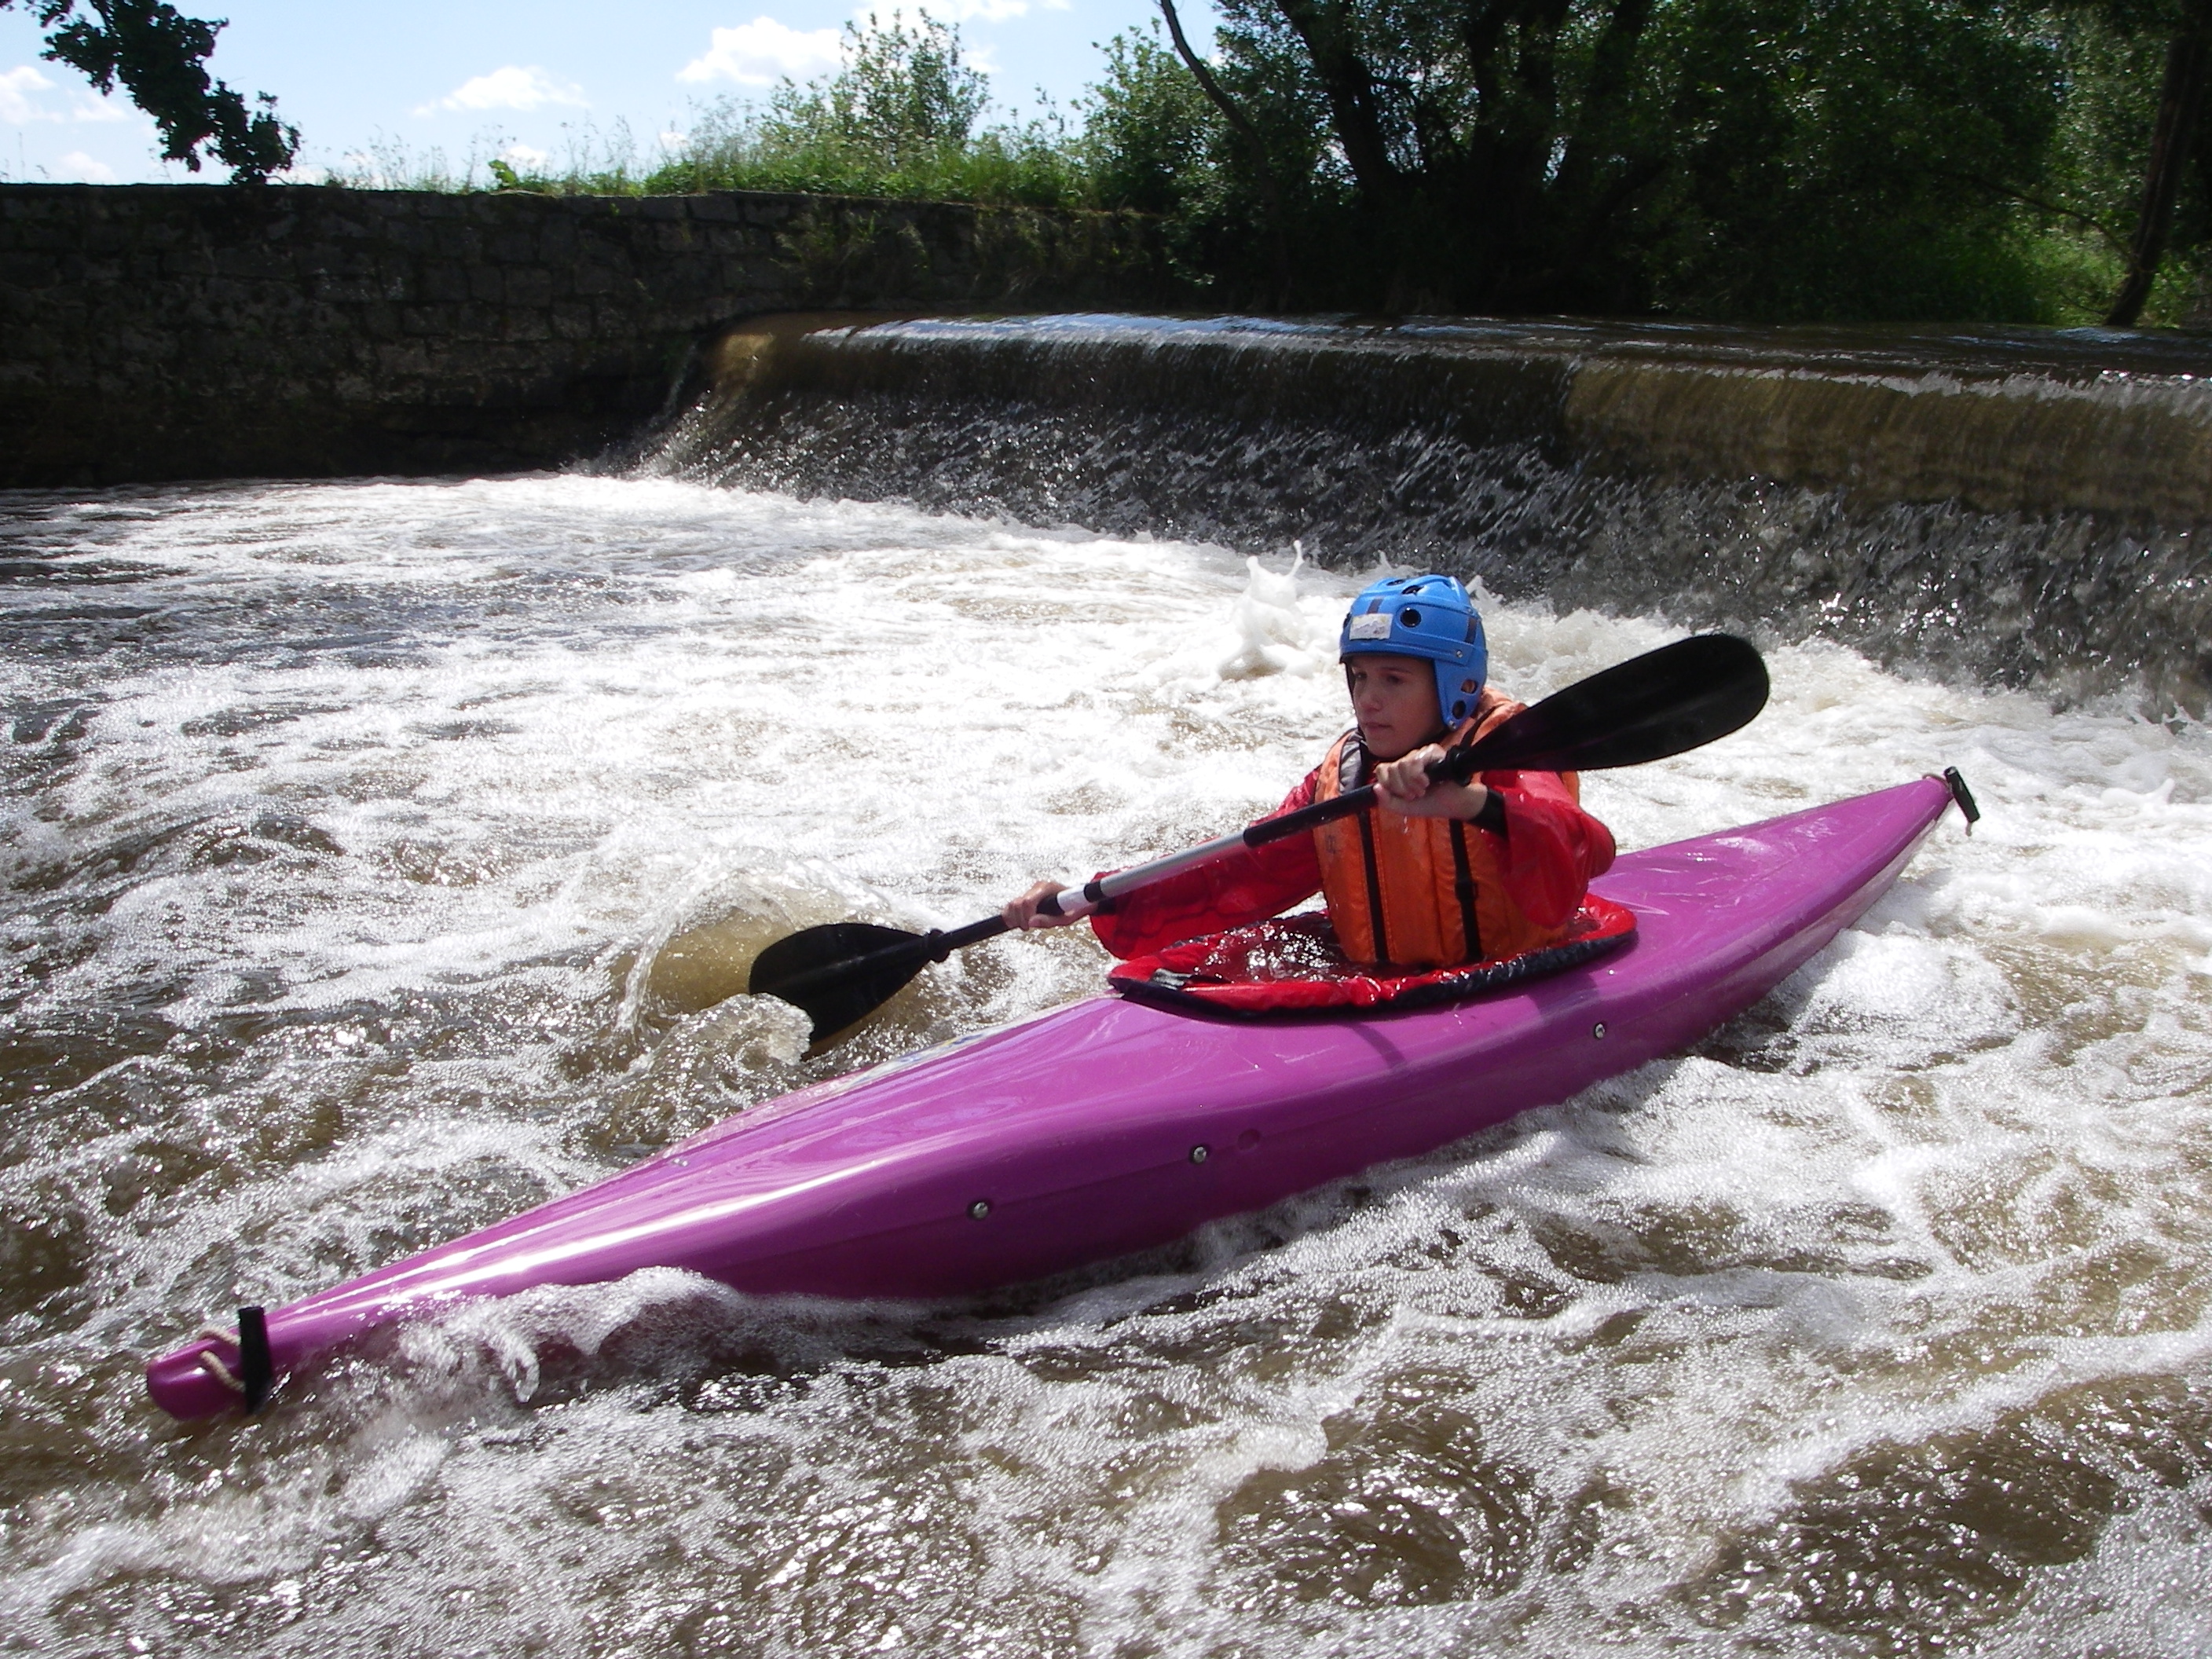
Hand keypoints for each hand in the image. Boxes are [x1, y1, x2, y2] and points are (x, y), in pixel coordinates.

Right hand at [1002, 878, 1083, 929]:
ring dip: (1014, 917)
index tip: (1028, 927)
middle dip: (1019, 919)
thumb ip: (1048, 921)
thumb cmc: (1075, 908)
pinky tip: (1015, 922)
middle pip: (1017, 903)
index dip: (1025, 917)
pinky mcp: (1028, 895)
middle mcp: (1037, 886)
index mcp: (1047, 888)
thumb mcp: (1065, 919)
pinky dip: (1011, 914)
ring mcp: (1032, 890)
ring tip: (1023, 926)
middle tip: (1027, 929)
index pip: (1027, 902)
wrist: (1080, 900)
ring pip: (1013, 903)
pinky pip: (1013, 904)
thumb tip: (1030, 923)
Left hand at [1374, 744, 1489, 820]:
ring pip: (1401, 765)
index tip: (1401, 795)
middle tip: (1415, 795)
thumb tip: (1375, 787)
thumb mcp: (1404, 808)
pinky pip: (1414, 761)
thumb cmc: (1431, 804)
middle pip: (1391, 769)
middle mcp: (1408, 761)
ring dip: (1411, 784)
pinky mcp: (1431, 751)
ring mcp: (1419, 755)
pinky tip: (1427, 782)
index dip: (1388, 784)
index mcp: (1399, 773)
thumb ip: (1387, 801)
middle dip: (1401, 788)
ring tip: (1422, 790)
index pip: (1381, 769)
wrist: (1453, 804)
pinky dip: (1418, 776)